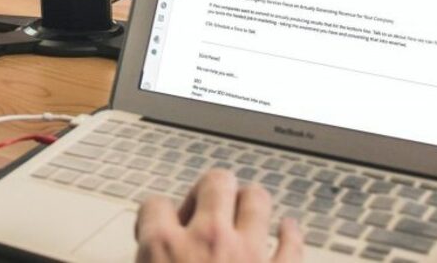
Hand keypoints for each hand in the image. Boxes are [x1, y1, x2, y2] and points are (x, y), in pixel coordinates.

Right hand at [135, 169, 302, 262]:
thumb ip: (145, 257)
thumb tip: (144, 255)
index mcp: (163, 246)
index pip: (154, 205)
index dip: (154, 214)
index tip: (157, 224)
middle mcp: (207, 241)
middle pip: (213, 182)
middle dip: (208, 189)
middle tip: (202, 208)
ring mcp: (248, 255)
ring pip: (256, 200)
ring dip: (248, 202)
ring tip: (241, 211)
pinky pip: (292, 244)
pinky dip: (291, 234)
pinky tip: (287, 229)